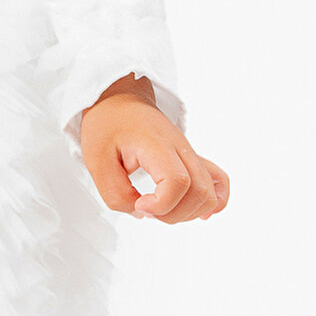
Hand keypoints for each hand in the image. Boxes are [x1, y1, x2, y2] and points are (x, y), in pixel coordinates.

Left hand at [79, 76, 229, 222]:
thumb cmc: (108, 125)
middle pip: (199, 192)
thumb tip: (140, 213)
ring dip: (186, 213)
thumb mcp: (96, 161)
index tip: (138, 204)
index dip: (161, 204)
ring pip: (209, 194)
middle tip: (143, 207)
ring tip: (159, 208)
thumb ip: (116, 194)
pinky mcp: (193, 158)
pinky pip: (219, 181)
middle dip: (171, 214)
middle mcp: (181, 148)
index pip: (178, 181)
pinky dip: (214, 201)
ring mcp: (191, 154)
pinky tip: (200, 213)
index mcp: (157, 145)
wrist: (119, 101)